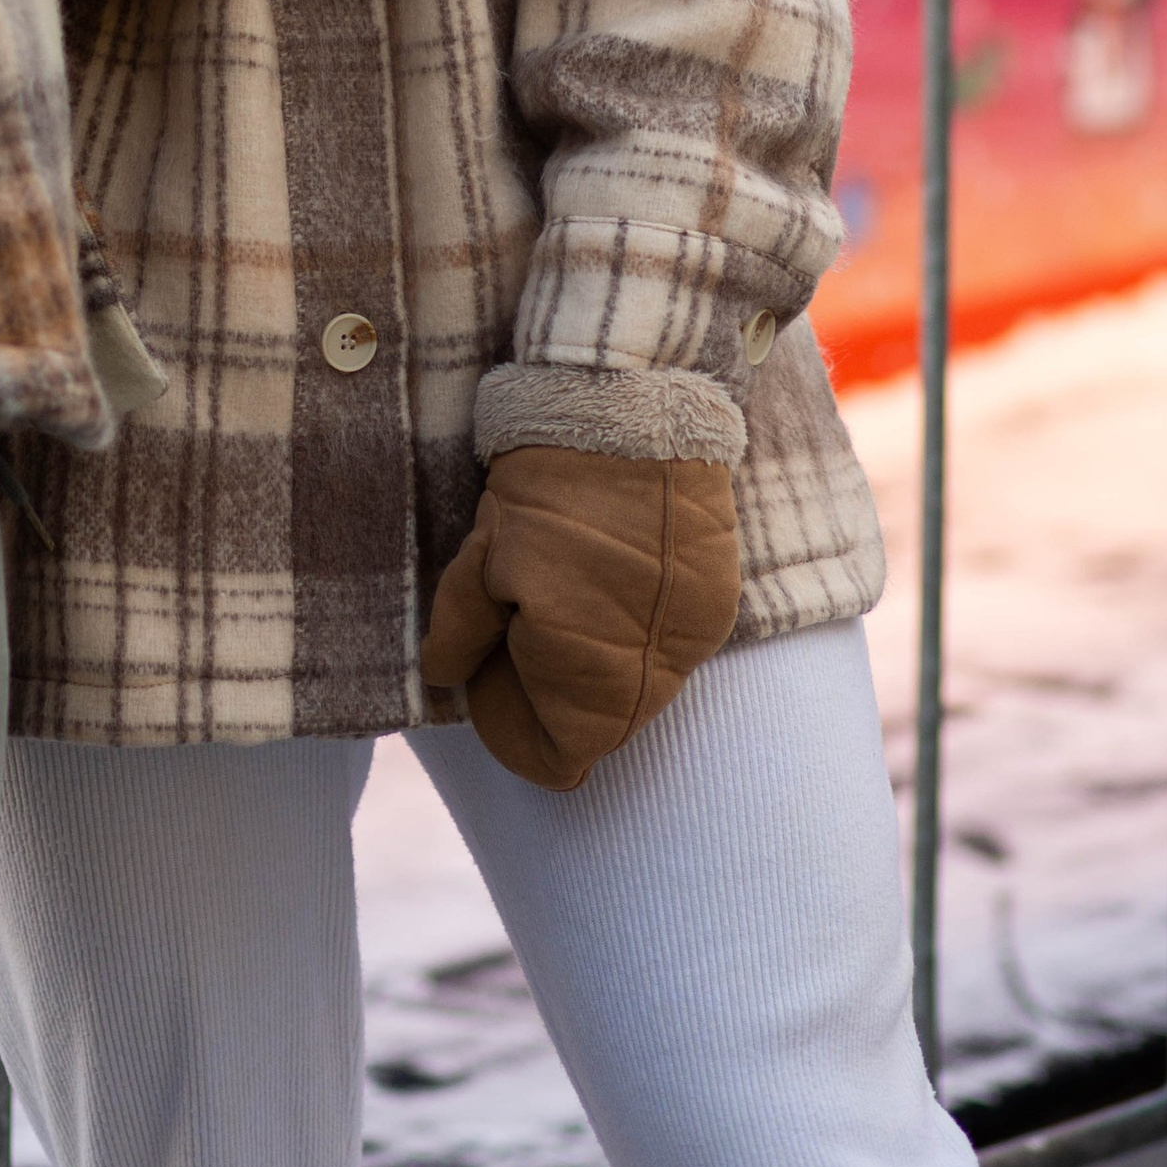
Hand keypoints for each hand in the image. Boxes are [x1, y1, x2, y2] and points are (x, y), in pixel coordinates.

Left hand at [418, 444, 739, 791]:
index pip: (560, 757)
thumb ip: (461, 633)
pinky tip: (611, 580)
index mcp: (590, 675)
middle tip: (520, 637)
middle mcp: (656, 671)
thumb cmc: (543, 487)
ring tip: (567, 598)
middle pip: (603, 727)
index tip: (492, 685)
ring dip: (603, 666)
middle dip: (557, 699)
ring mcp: (697, 635)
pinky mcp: (720, 597)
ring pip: (642, 689)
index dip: (516, 730)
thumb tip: (445, 677)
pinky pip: (676, 645)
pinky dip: (641, 631)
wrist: (630, 409)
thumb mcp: (481, 558)